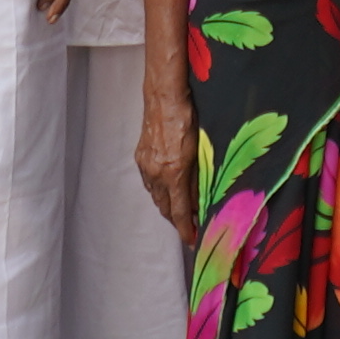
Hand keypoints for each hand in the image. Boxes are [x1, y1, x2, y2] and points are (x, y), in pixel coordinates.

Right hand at [137, 70, 197, 233]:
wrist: (163, 98)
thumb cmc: (187, 120)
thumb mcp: (199, 152)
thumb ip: (196, 181)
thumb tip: (197, 204)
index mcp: (173, 173)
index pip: (179, 212)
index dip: (185, 229)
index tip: (192, 240)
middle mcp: (155, 174)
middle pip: (165, 208)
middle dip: (176, 220)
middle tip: (189, 226)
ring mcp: (145, 166)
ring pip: (155, 196)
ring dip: (167, 206)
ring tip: (180, 210)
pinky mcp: (140, 158)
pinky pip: (149, 183)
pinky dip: (159, 191)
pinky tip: (167, 190)